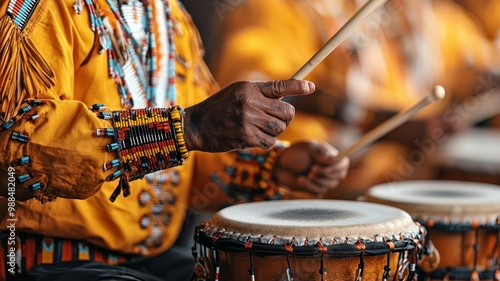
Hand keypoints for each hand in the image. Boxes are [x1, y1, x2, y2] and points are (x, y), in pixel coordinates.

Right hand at [183, 79, 314, 151]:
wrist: (196, 126)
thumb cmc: (218, 108)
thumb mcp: (236, 92)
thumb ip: (259, 94)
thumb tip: (285, 98)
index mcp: (248, 88)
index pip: (280, 85)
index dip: (298, 87)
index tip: (311, 88)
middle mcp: (250, 102)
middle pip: (287, 111)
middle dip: (285, 117)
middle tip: (275, 119)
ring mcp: (248, 120)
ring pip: (280, 128)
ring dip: (274, 131)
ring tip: (259, 129)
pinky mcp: (245, 137)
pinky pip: (270, 142)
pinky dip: (266, 142)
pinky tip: (254, 139)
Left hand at [272, 140, 349, 195]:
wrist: (281, 165)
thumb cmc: (296, 153)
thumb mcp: (308, 148)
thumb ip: (321, 153)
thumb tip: (334, 159)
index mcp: (331, 156)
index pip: (343, 163)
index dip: (336, 167)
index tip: (323, 166)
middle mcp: (331, 168)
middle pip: (338, 176)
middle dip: (324, 174)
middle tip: (311, 170)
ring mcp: (325, 179)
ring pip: (329, 185)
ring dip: (316, 181)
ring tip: (305, 175)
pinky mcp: (317, 188)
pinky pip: (319, 192)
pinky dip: (309, 187)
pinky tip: (301, 180)